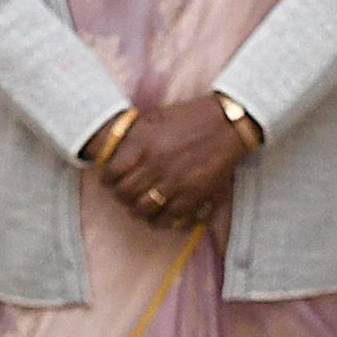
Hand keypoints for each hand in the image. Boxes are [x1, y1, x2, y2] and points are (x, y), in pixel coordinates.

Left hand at [99, 97, 248, 228]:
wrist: (228, 123)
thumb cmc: (192, 116)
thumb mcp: (156, 117)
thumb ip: (135, 134)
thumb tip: (115, 148)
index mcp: (144, 143)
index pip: (112, 172)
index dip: (107, 180)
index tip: (110, 181)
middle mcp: (157, 164)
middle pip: (125, 194)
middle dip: (121, 197)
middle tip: (125, 195)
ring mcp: (175, 181)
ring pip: (143, 209)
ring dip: (138, 210)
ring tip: (141, 206)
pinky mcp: (194, 194)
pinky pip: (169, 218)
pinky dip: (162, 220)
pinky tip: (161, 214)